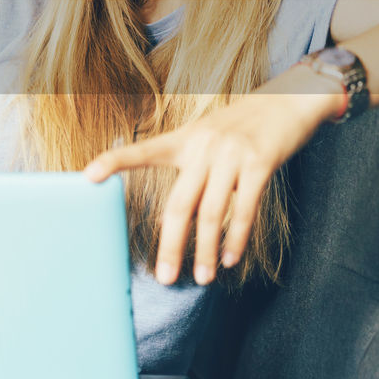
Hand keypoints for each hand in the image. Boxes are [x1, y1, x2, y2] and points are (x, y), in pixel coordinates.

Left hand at [82, 64, 343, 285]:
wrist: (290, 100)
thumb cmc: (242, 125)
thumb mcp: (207, 134)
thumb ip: (189, 164)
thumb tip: (179, 213)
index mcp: (184, 139)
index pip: (143, 150)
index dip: (114, 162)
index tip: (88, 176)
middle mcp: (203, 146)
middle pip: (179, 205)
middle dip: (171, 245)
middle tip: (165, 278)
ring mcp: (231, 154)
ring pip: (211, 213)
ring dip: (207, 251)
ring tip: (204, 277)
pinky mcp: (260, 162)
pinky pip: (245, 209)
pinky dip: (236, 238)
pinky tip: (231, 259)